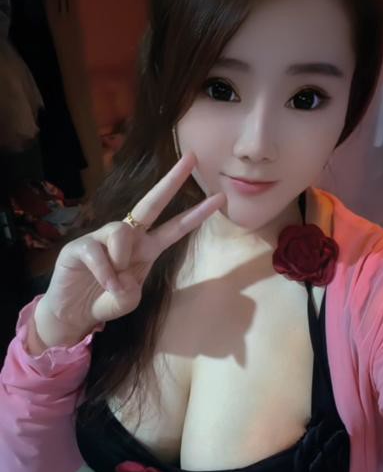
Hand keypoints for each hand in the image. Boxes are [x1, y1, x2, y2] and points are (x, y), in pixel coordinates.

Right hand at [38, 152, 225, 337]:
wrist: (74, 313)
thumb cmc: (105, 300)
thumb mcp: (128, 300)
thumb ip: (131, 290)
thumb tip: (121, 273)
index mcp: (147, 248)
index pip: (176, 228)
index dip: (197, 214)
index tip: (220, 198)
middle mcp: (128, 237)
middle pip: (151, 203)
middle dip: (172, 181)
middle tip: (192, 157)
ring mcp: (102, 238)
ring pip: (121, 232)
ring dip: (121, 261)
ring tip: (113, 284)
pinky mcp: (80, 245)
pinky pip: (98, 252)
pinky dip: (104, 273)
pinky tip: (103, 284)